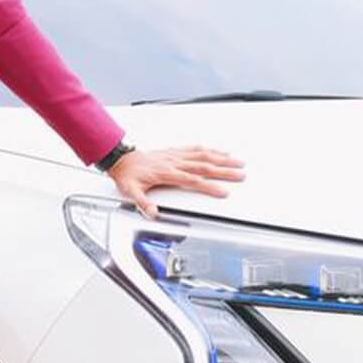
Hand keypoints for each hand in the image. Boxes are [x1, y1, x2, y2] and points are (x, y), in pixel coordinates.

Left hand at [109, 144, 244, 219]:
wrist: (121, 158)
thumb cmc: (128, 175)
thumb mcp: (131, 191)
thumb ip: (142, 203)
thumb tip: (152, 213)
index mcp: (166, 173)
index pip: (192, 180)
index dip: (209, 186)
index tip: (223, 191)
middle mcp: (174, 162)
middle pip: (204, 166)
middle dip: (224, 171)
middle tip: (240, 174)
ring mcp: (176, 155)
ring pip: (203, 155)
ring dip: (222, 158)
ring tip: (237, 162)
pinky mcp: (175, 151)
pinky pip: (195, 149)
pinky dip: (210, 150)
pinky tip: (220, 152)